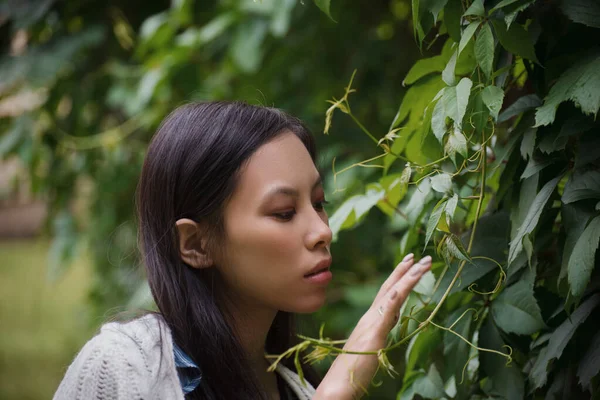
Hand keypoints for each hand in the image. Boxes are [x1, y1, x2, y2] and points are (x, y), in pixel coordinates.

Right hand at [314, 253, 431, 399]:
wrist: (338, 384)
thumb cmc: (354, 368)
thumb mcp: (373, 342)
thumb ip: (382, 327)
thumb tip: (392, 316)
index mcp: (372, 319)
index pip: (389, 293)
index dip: (401, 277)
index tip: (412, 263)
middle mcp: (371, 317)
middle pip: (391, 288)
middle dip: (406, 271)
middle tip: (421, 256)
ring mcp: (371, 324)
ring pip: (391, 296)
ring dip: (406, 279)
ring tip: (419, 264)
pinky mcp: (373, 335)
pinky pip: (385, 314)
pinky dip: (393, 299)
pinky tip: (401, 288)